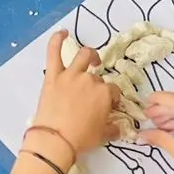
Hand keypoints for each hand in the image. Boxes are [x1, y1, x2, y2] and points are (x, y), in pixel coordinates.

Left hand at [29, 31, 114, 156]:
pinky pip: (54, 52)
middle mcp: (90, 80)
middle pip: (97, 78)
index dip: (111, 98)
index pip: (113, 91)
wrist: (55, 141)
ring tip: (91, 59)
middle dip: (97, 86)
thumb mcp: (102, 136)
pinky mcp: (53, 76)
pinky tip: (62, 32)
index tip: (108, 106)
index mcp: (104, 93)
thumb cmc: (81, 139)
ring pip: (83, 56)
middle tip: (91, 99)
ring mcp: (70, 75)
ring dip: (90, 55)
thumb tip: (120, 128)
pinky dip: (57, 40)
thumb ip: (113, 128)